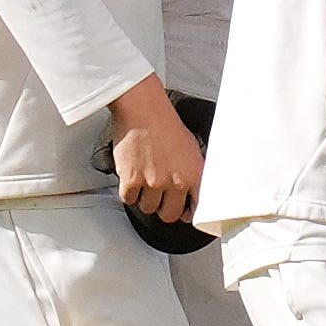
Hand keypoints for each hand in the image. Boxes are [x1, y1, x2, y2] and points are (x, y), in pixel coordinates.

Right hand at [107, 76, 202, 221]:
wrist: (143, 110)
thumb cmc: (165, 125)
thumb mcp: (192, 149)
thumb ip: (193, 174)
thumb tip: (193, 192)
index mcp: (194, 174)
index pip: (196, 209)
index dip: (187, 213)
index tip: (183, 213)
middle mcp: (175, 181)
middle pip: (168, 215)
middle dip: (163, 208)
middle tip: (159, 197)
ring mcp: (152, 182)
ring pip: (147, 208)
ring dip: (144, 198)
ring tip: (145, 181)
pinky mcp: (131, 180)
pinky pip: (129, 199)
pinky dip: (129, 192)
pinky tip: (133, 179)